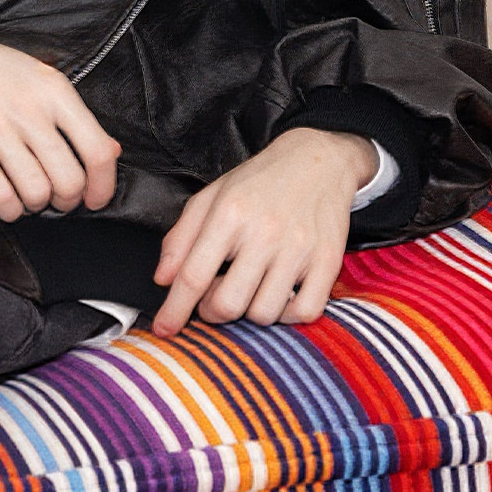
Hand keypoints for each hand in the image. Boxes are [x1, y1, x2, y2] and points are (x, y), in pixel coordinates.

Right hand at [0, 16, 119, 220]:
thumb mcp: (33, 76)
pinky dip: (7, 208)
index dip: (103, 185)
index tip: (96, 198)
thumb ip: (71, 115)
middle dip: (65, 200)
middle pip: (69, 180)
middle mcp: (29, 107)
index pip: (97, 150)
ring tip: (26, 194)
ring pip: (37, 192)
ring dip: (34, 204)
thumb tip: (110, 150)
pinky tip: (5, 199)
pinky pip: (0, 195)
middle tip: (54, 197)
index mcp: (53, 89)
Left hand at [149, 128, 372, 334]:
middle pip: (228, 303)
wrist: (318, 162)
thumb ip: (181, 238)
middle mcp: (264, 233)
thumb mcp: (211, 197)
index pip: (194, 275)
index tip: (163, 329)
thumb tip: (163, 279)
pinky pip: (305, 311)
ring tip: (248, 288)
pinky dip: (287, 314)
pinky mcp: (328, 261)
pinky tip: (278, 294)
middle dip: (212, 312)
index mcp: (229, 214)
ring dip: (249, 311)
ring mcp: (299, 249)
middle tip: (214, 298)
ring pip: (264, 312)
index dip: (174, 309)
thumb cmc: (259, 181)